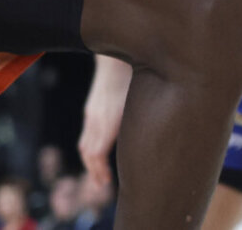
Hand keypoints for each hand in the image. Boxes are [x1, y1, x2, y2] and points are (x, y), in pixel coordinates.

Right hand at [78, 57, 131, 187]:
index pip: (96, 155)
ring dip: (90, 162)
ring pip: (84, 145)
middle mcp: (95, 120)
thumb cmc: (132, 78)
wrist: (113, 57)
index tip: (107, 183)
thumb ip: (142, 125)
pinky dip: (90, 149)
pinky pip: (86, 135)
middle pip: (87, 153)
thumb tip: (158, 147)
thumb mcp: (140, 102)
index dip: (99, 171)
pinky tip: (101, 152)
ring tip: (101, 174)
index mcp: (107, 121)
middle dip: (94, 171)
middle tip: (103, 185)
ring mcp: (91, 114)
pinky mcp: (92, 107)